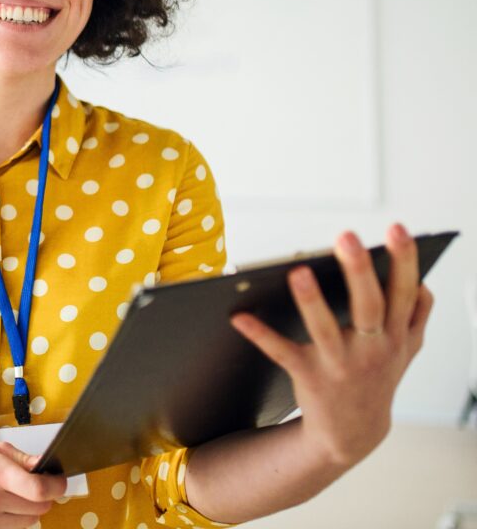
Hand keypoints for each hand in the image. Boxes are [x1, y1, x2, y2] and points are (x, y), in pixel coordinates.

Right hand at [0, 442, 66, 528]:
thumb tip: (47, 467)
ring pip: (27, 523)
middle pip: (37, 509)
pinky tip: (2, 508)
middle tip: (37, 487)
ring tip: (15, 497)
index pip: (38, 489)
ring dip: (29, 511)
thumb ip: (23, 459)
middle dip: (44, 497)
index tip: (60, 482)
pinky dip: (13, 522)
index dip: (56, 486)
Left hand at [230, 223, 433, 468]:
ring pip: (325, 330)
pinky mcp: (310, 377)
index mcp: (396, 335)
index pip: (404, 292)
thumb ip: (417, 315)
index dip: (404, 261)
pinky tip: (238, 316)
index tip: (397, 229)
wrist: (353, 433)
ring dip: (311, 302)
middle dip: (360, 272)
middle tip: (346, 237)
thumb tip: (422, 281)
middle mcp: (372, 350)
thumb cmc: (377, 376)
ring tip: (297, 270)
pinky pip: (282, 353)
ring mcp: (340, 365)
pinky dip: (260, 335)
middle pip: (369, 307)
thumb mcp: (407, 349)